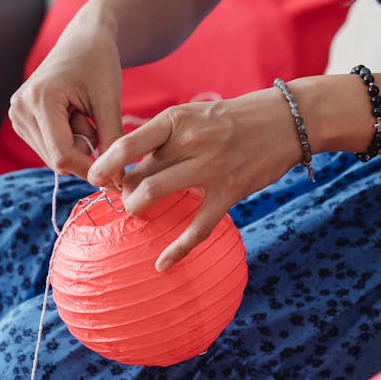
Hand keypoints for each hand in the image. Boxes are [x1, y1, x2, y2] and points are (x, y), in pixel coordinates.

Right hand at [8, 17, 124, 179]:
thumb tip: (116, 179)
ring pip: (53, 158)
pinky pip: (49, 149)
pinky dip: (67, 141)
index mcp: (40, 99)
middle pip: (56, 160)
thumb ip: (112, 140)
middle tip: (97, 122)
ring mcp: (17, 116)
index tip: (116, 178)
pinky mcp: (21, 120)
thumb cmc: (99, 63)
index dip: (90, 170)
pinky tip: (73, 117)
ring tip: (84, 115)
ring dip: (76, 146)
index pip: (62, 155)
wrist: (83, 41)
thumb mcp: (110, 101)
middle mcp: (20, 109)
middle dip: (84, 153)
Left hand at [87, 88, 299, 270]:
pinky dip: (177, 250)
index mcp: (178, 118)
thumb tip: (128, 165)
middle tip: (124, 197)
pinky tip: (162, 264)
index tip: (94, 178)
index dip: (105, 164)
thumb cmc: (233, 118)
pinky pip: (197, 228)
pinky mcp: (229, 192)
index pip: (128, 143)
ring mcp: (211, 168)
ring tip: (136, 211)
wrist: (285, 120)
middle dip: (123, 191)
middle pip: (139, 174)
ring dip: (137, 208)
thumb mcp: (194, 115)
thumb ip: (164, 138)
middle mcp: (192, 141)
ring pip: (156, 193)